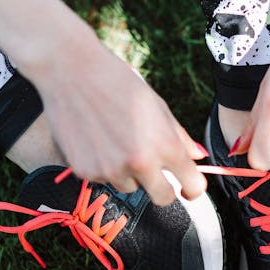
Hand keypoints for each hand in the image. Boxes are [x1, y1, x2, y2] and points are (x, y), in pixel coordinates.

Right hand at [27, 25, 206, 205]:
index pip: (193, 186)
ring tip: (115, 139)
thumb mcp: (157, 106)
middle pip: (163, 198)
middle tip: (153, 169)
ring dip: (128, 173)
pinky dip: (102, 166)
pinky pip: (103, 179)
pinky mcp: (85, 173)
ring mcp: (110, 171)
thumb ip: (179, 136)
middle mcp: (140, 163)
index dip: (193, 188)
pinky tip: (94, 139)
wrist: (71, 71)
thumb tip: (198, 157)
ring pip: (130, 186)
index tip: (188, 186)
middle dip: (163, 188)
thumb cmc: (118, 83)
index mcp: (165, 145)